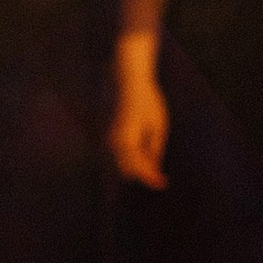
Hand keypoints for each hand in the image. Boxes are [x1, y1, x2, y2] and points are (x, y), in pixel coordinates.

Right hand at [111, 61, 168, 188]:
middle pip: (126, 170)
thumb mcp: (158, 125)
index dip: (150, 178)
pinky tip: (139, 152)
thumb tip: (153, 168)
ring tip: (151, 162)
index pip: (137, 169)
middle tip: (159, 176)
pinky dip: (126, 158)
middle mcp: (109, 142)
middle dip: (142, 174)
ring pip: (117, 164)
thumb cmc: (146, 99)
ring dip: (133, 167)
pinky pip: (112, 153)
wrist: (125, 78)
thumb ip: (154, 148)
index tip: (162, 183)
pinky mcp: (100, 134)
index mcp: (125, 141)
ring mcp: (102, 138)